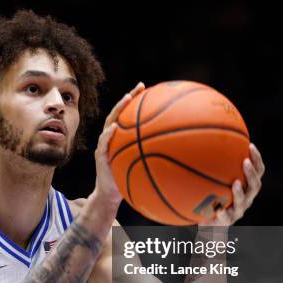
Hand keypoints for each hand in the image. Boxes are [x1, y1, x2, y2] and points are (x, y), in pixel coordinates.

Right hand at [93, 82, 145, 206]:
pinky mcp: (100, 156)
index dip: (137, 102)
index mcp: (121, 139)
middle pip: (119, 113)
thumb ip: (155, 159)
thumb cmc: (129, 182)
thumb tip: (181, 156)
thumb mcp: (144, 170)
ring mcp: (104, 146)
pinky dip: (108, 135)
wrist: (111, 196)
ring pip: (109, 123)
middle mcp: (112, 138)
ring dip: (118, 109)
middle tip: (140, 87)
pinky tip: (115, 129)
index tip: (149, 89)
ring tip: (127, 99)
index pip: (128, 116)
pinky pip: (104, 143)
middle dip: (128, 98)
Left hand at [200, 143, 264, 226]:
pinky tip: (218, 208)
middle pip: (255, 186)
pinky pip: (226, 217)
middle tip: (245, 162)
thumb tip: (203, 143)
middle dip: (252, 173)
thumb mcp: (214, 184)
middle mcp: (246, 199)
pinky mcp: (227, 222)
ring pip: (243, 202)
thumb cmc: (213, 200)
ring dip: (240, 192)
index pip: (258, 172)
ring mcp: (238, 211)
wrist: (210, 226)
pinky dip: (223, 213)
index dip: (257, 160)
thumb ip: (215, 170)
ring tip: (236, 183)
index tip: (250, 146)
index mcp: (247, 188)